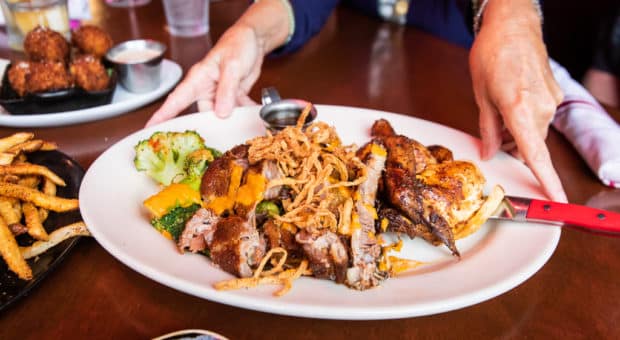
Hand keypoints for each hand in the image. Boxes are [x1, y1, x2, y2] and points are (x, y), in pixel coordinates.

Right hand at [146, 24, 262, 126]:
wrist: (254, 39)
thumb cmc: (237, 44)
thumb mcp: (232, 66)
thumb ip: (226, 90)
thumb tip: (221, 113)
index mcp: (198, 78)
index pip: (176, 99)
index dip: (163, 115)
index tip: (151, 128)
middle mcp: (206, 88)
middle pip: (202, 115)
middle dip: (212, 126)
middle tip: (220, 137)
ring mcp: (219, 94)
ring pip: (221, 115)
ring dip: (233, 118)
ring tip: (241, 121)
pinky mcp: (232, 97)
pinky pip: (236, 110)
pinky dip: (245, 112)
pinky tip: (252, 111)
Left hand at [469, 2, 565, 201]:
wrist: (512, 25)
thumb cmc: (492, 56)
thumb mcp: (480, 96)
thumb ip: (488, 129)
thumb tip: (491, 153)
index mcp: (520, 111)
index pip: (536, 155)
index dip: (546, 181)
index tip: (556, 201)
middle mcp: (541, 108)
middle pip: (530, 145)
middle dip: (513, 149)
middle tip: (494, 140)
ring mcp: (551, 100)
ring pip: (534, 131)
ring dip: (518, 132)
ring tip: (500, 113)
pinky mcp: (555, 93)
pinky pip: (540, 116)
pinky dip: (525, 119)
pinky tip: (512, 104)